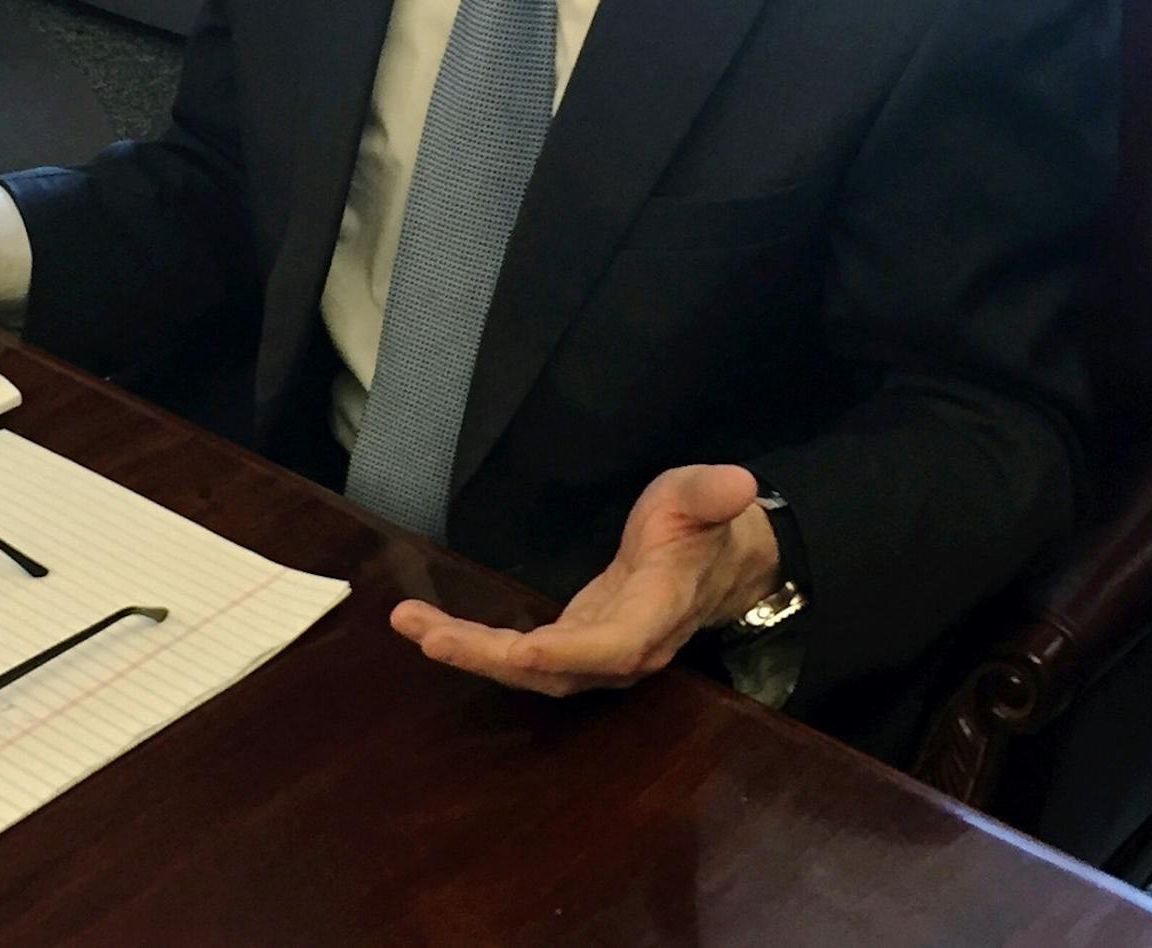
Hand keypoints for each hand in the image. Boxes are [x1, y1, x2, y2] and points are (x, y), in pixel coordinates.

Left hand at [390, 464, 780, 697]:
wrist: (715, 564)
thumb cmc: (702, 525)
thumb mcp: (704, 496)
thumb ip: (713, 494)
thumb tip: (740, 482)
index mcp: (657, 612)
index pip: (615, 645)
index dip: (569, 652)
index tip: (521, 648)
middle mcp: (624, 648)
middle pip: (556, 670)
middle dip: (491, 657)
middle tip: (429, 636)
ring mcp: (596, 653)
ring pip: (530, 670)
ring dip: (471, 653)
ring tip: (411, 624)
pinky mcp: (573, 646)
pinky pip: (523, 657)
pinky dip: (477, 645)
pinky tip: (430, 628)